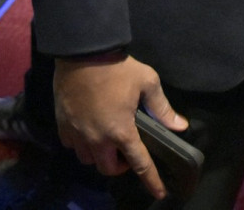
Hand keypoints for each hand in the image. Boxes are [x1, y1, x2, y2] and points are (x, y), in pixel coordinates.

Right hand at [54, 53, 187, 200]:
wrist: (83, 51)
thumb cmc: (118, 67)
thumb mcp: (147, 81)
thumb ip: (162, 107)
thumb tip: (180, 126)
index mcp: (122, 131)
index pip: (140, 165)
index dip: (151, 181)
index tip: (159, 193)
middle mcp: (98, 139)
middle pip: (108, 169)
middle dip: (120, 165)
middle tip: (125, 150)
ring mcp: (78, 134)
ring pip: (88, 160)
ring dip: (99, 155)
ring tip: (105, 140)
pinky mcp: (62, 125)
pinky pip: (72, 145)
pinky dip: (80, 143)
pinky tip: (87, 129)